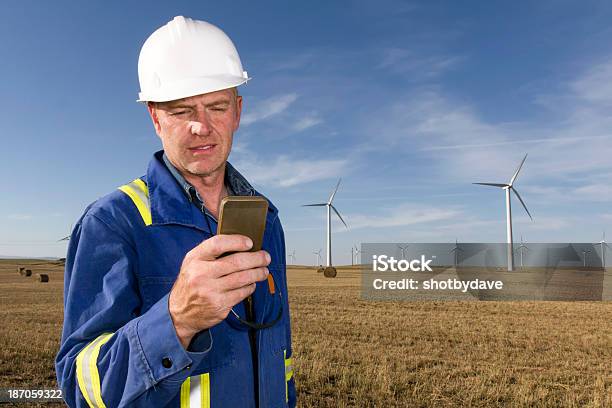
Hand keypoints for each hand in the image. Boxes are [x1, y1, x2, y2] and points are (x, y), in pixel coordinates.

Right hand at [168, 234, 270, 348]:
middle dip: (256, 259)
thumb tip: (240, 244)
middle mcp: (201, 275)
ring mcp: (211, 292)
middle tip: (265, 257)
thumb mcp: (193, 263)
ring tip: (264, 270)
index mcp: (194, 259)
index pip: (217, 244)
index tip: (250, 242)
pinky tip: (252, 284)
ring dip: (258, 273)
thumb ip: (211, 252)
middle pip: (236, 262)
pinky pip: (242, 293)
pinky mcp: (219, 306)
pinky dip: (250, 287)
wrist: (179, 313)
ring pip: (243, 279)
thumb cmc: (191, 283)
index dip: (236, 241)